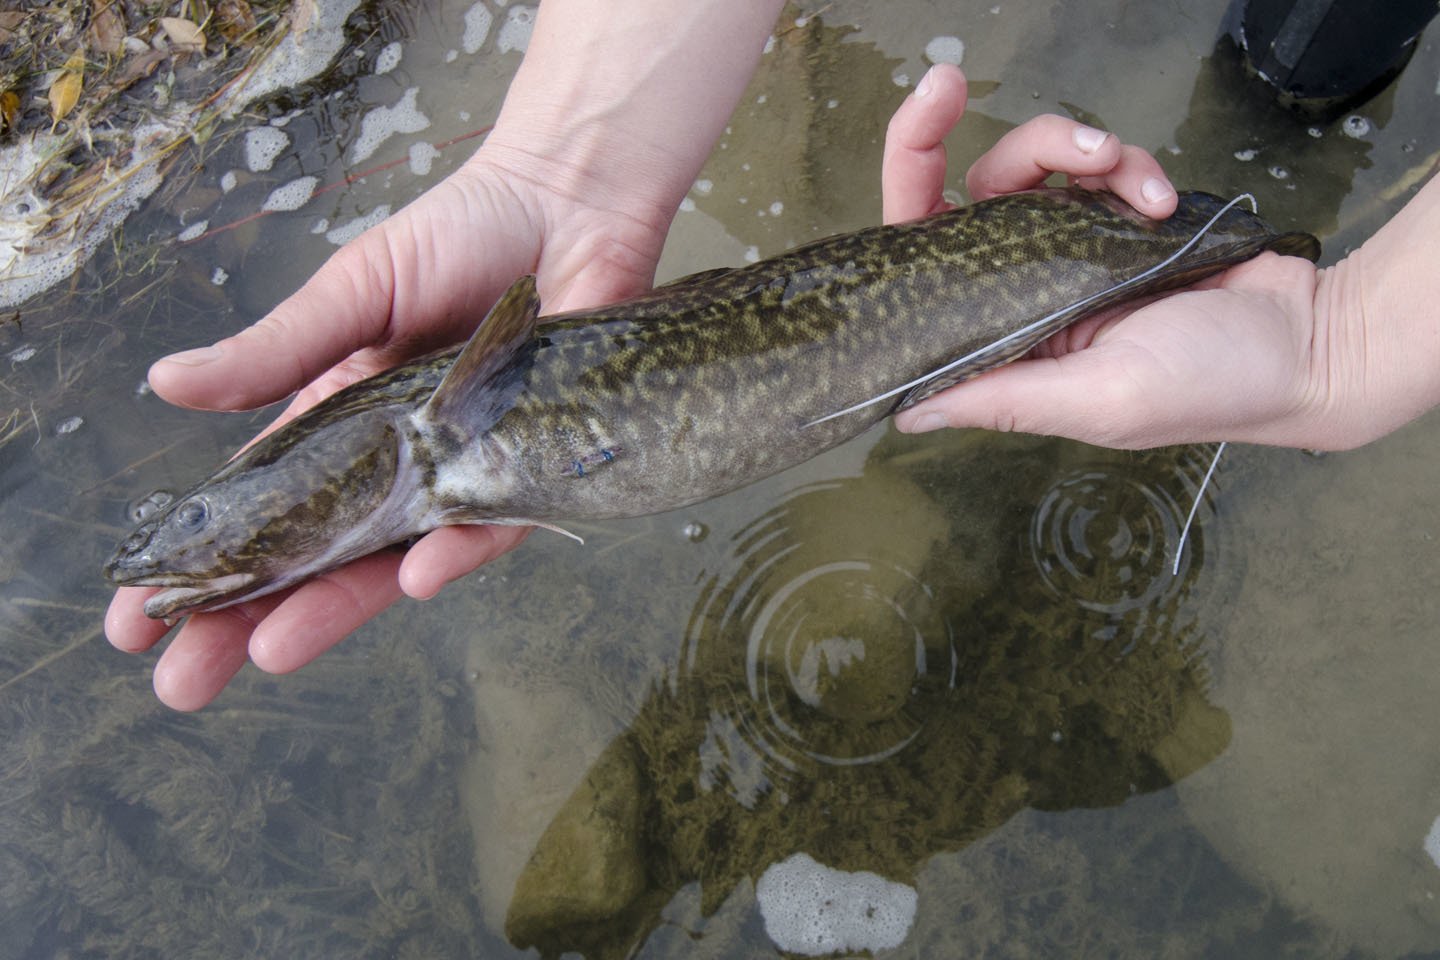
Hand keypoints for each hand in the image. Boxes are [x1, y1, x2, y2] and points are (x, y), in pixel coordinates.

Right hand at [104, 0, 787, 708]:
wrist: (566, 206)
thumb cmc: (462, 239)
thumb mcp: (354, 294)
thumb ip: (277, 352)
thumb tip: (166, 386)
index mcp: (344, 424)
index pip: (263, 509)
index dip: (206, 563)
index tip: (135, 618)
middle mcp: (400, 463)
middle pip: (316, 556)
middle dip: (247, 618)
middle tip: (181, 683)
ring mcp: (464, 471)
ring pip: (394, 560)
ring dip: (336, 607)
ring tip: (270, 651)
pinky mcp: (536, 466)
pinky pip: (496, 524)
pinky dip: (459, 550)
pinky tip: (416, 580)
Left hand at [883, 65, 1439, 451]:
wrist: (1314, 340)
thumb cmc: (1211, 388)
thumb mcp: (1098, 401)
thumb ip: (1004, 399)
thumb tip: (904, 410)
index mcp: (1005, 344)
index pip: (923, 269)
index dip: (903, 196)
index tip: (914, 126)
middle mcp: (1023, 293)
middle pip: (957, 199)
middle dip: (948, 137)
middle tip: (950, 80)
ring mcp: (1069, 249)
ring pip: (1027, 170)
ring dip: (1065, 149)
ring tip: (1121, 165)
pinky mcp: (1117, 215)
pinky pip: (1094, 165)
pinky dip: (1128, 167)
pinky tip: (1161, 197)